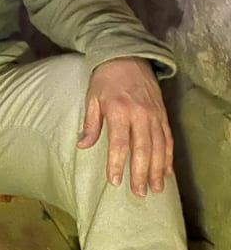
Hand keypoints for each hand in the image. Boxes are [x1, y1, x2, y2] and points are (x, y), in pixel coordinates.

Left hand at [78, 57, 173, 196]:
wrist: (127, 57)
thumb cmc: (105, 79)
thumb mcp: (92, 98)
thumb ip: (91, 123)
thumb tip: (82, 145)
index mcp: (118, 110)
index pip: (119, 143)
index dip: (118, 164)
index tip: (115, 181)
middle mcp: (139, 114)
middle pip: (142, 149)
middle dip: (141, 173)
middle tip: (139, 192)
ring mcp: (154, 115)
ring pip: (158, 147)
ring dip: (158, 169)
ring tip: (156, 188)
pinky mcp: (163, 114)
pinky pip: (168, 138)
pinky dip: (168, 156)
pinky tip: (167, 170)